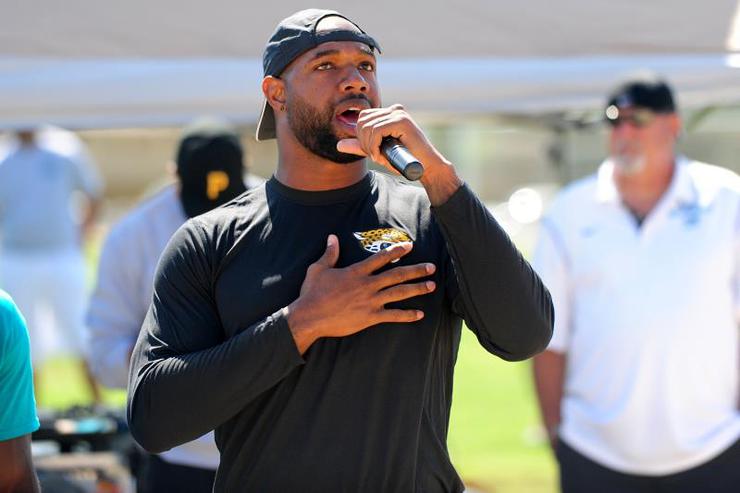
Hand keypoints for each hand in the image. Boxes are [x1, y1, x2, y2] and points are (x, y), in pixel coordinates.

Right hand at [286, 234, 435, 353]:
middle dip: (416, 270)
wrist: (309, 316)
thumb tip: (332, 237)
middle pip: (397, 274)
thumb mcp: (318, 269)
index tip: (410, 246)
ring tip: (431, 286)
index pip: (381, 258)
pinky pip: (393, 316)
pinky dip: (407, 315)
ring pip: (399, 293)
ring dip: (417, 289)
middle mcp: (367, 285)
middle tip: (431, 267)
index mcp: (356, 272)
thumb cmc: (312, 293)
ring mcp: (370, 301)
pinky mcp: (370, 317)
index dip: (397, 251)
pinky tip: (420, 314)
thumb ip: (329, 253)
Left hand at [336, 105, 461, 204]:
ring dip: (370, 146)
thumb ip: (360, 147)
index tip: (373, 152)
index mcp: (389, 113)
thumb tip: (338, 145)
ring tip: (380, 157)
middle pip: (362, 121)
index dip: (361, 137)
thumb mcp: (377, 151)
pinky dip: (375, 146)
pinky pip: (377, 131)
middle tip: (376, 156)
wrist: (425, 167)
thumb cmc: (403, 160)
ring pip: (368, 127)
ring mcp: (399, 113)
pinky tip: (381, 156)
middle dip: (364, 142)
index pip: (362, 118)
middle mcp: (394, 109)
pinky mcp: (402, 121)